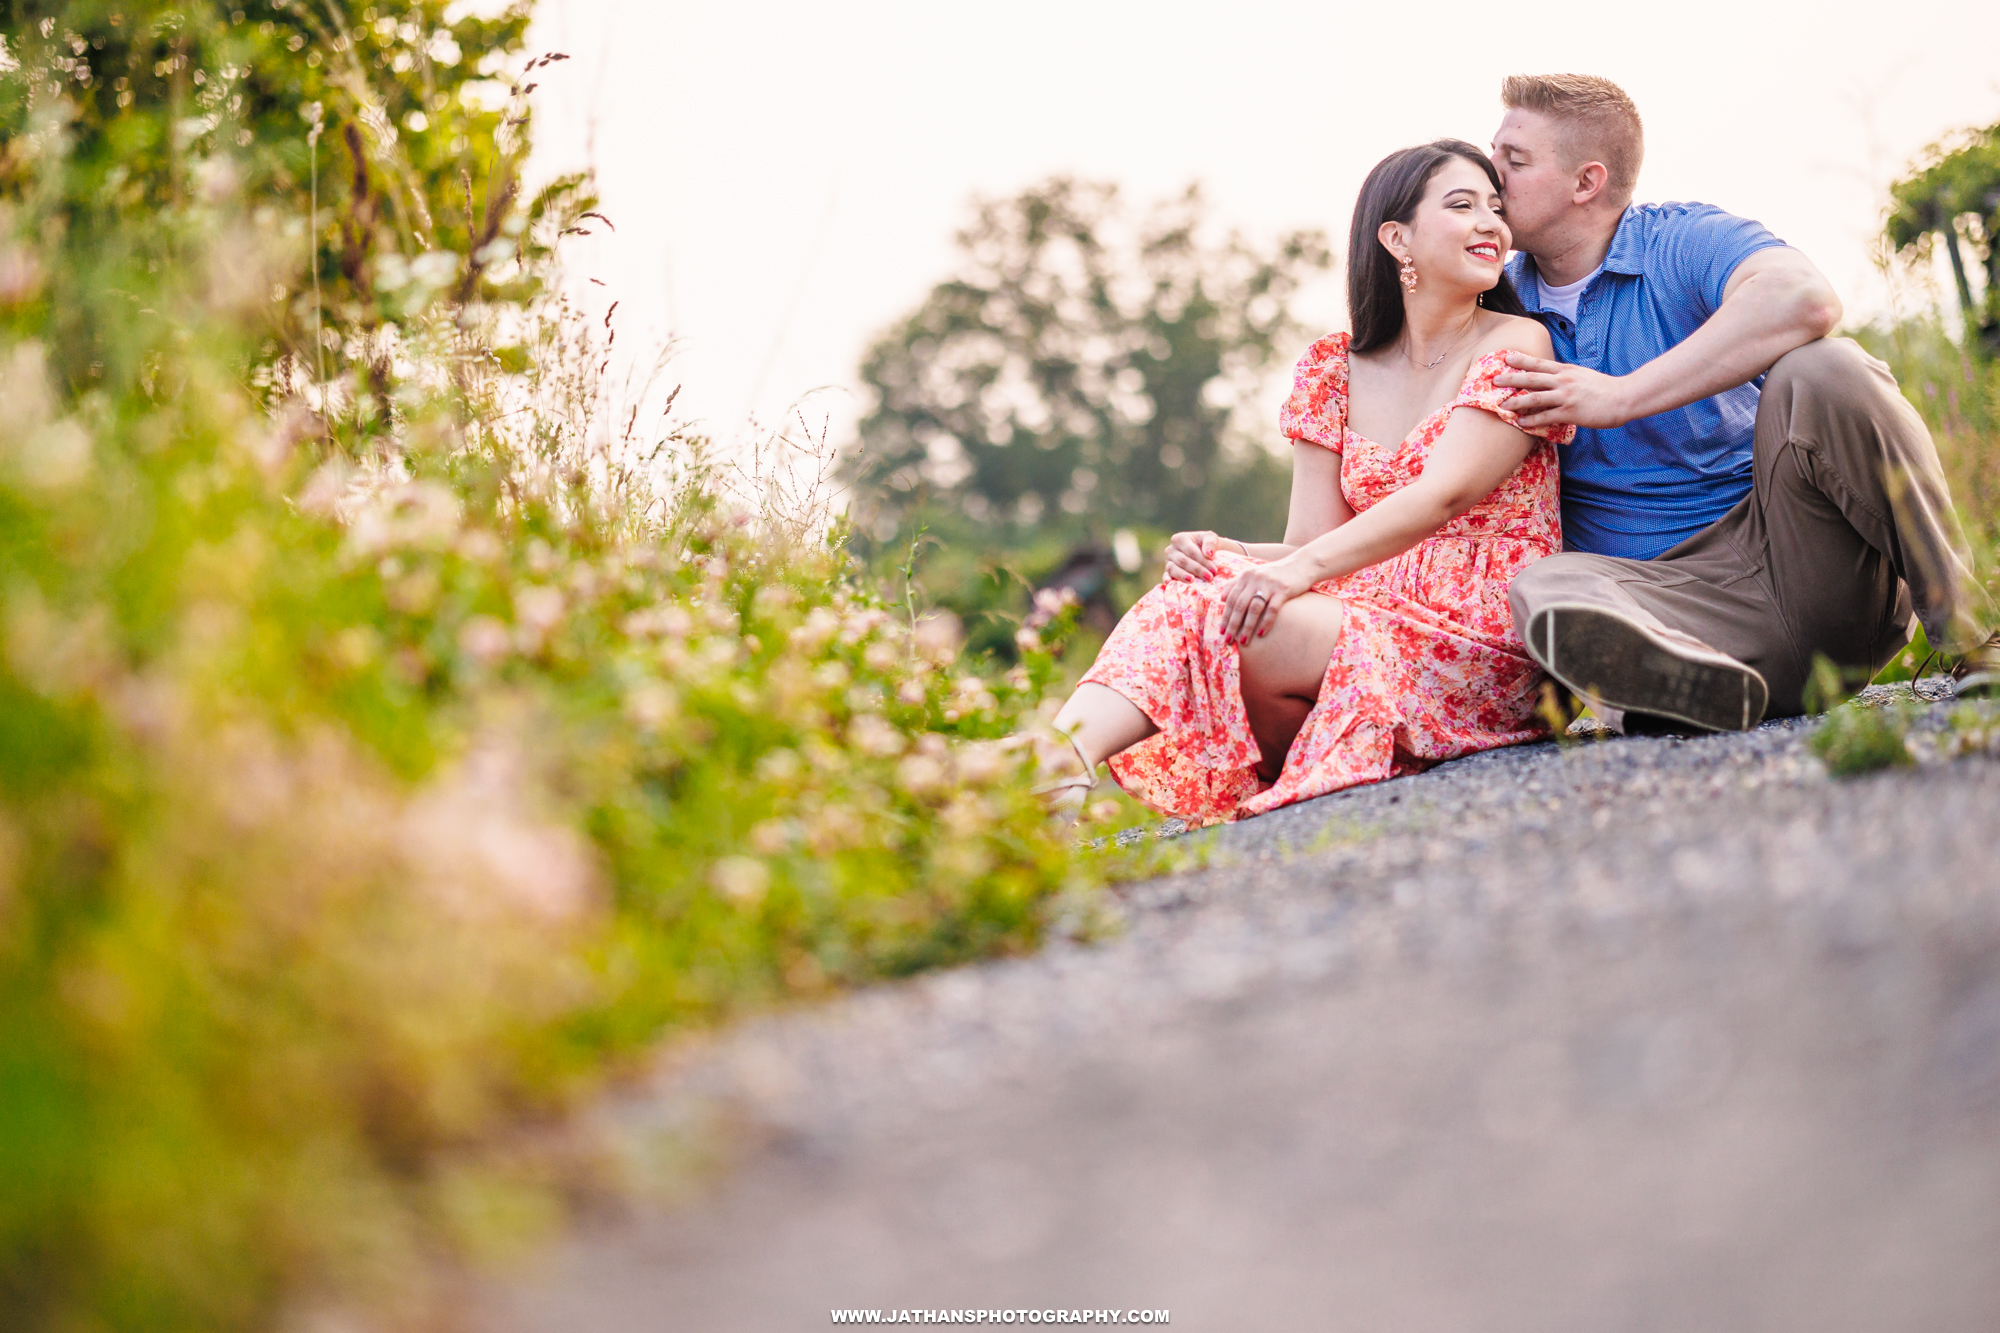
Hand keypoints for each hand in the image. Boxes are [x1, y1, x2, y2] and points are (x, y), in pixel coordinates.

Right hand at [1163, 530, 1226, 581]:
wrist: (1205, 554)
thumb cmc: (1207, 545)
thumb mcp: (1211, 538)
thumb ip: (1210, 543)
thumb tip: (1208, 554)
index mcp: (1180, 539)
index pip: (1191, 551)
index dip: (1203, 561)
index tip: (1214, 570)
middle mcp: (1171, 549)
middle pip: (1183, 561)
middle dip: (1197, 570)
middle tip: (1209, 578)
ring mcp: (1168, 561)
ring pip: (1173, 568)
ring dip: (1183, 576)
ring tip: (1192, 581)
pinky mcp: (1167, 572)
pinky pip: (1165, 576)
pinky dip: (1167, 579)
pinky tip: (1170, 583)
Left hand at [1219, 556, 1310, 644]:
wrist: (1302, 564)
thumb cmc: (1276, 573)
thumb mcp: (1254, 574)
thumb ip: (1237, 583)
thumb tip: (1222, 598)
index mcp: (1246, 576)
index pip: (1231, 598)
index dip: (1225, 616)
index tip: (1221, 631)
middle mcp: (1255, 579)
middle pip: (1239, 605)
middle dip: (1232, 624)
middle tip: (1228, 640)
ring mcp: (1269, 584)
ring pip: (1254, 609)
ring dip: (1247, 627)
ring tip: (1243, 641)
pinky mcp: (1283, 590)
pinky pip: (1272, 609)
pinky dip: (1266, 623)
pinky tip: (1261, 634)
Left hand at [1495, 351, 1634, 429]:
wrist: (1624, 397)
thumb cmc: (1604, 388)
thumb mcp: (1583, 375)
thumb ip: (1566, 376)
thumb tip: (1552, 377)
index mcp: (1566, 370)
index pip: (1539, 363)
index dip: (1521, 360)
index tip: (1506, 357)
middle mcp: (1564, 380)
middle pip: (1532, 378)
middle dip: (1511, 378)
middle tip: (1494, 380)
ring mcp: (1566, 396)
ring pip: (1535, 397)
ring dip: (1516, 401)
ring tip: (1501, 406)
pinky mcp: (1570, 412)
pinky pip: (1546, 416)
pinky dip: (1532, 420)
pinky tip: (1520, 423)